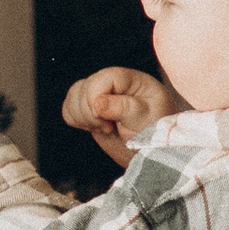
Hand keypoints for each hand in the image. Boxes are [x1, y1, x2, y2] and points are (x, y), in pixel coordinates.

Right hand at [63, 65, 178, 168]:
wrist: (156, 150)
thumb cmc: (159, 131)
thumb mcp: (146, 118)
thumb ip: (123, 107)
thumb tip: (97, 103)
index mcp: (131, 79)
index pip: (101, 79)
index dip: (95, 99)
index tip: (106, 121)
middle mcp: (114, 84)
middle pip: (83, 88)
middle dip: (90, 112)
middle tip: (110, 127)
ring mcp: (101, 96)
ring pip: (74, 97)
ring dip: (83, 116)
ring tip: (105, 127)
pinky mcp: (92, 110)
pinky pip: (69, 108)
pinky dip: (76, 119)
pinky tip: (95, 127)